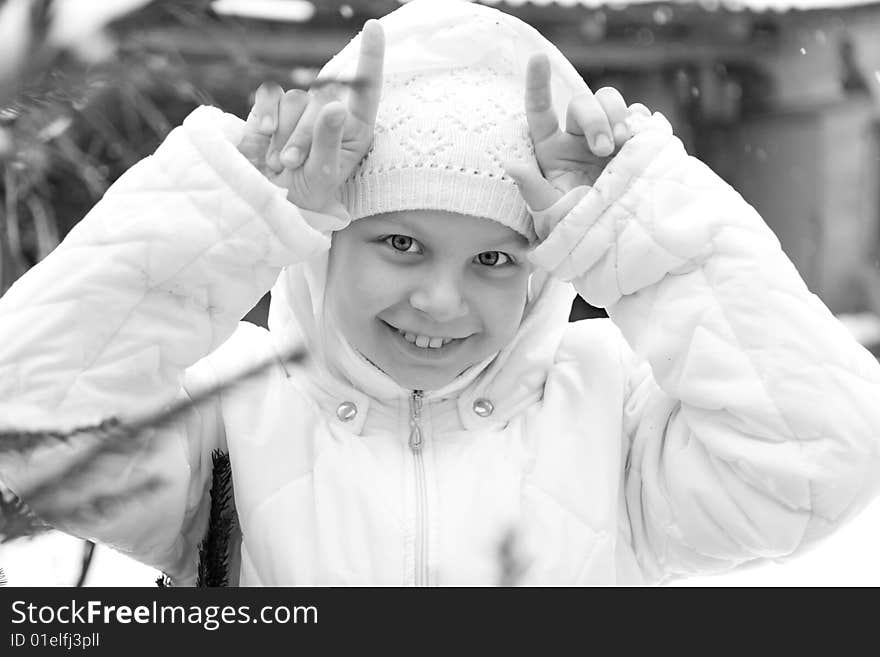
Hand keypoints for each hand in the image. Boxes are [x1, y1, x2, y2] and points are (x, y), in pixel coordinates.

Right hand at [237, 20, 384, 216]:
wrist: (269, 203)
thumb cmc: (306, 194)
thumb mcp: (323, 174)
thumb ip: (329, 140)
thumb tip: (335, 105)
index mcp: (355, 127)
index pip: (366, 87)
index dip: (370, 56)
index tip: (373, 28)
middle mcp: (330, 112)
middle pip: (321, 98)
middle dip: (305, 133)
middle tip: (294, 163)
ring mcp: (301, 109)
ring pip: (294, 98)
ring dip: (284, 133)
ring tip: (280, 162)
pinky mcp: (272, 109)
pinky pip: (269, 95)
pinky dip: (265, 115)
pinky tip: (263, 138)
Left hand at [504, 53, 649, 213]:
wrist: (614, 239)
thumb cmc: (575, 227)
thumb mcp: (550, 213)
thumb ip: (531, 188)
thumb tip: (509, 163)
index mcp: (550, 149)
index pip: (540, 110)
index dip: (538, 83)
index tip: (538, 58)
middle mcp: (577, 137)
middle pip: (582, 102)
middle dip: (596, 118)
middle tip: (605, 148)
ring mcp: (606, 137)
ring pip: (609, 100)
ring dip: (616, 116)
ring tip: (622, 145)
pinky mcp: (632, 143)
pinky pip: (636, 116)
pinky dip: (639, 119)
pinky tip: (639, 135)